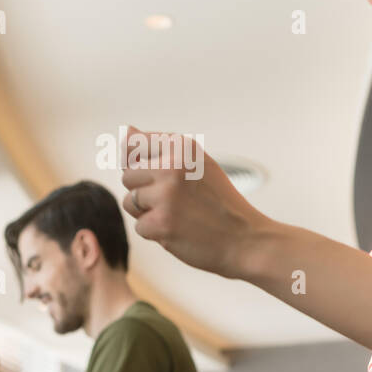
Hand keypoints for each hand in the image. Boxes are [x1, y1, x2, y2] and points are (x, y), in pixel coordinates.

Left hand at [119, 124, 267, 278]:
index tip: (161, 177)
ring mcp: (166, 195)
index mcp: (182, 147)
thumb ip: (161, 148)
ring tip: (177, 215)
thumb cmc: (219, 202)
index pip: (134, 144)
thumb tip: (126, 131)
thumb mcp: (197, 164)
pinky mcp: (160, 223)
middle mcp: (172, 166)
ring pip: (130, 201)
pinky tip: (180, 231)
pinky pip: (139, 226)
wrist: (245, 240)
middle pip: (128, 175)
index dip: (141, 164)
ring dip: (147, 213)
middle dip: (144, 190)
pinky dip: (156, 233)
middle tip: (175, 201)